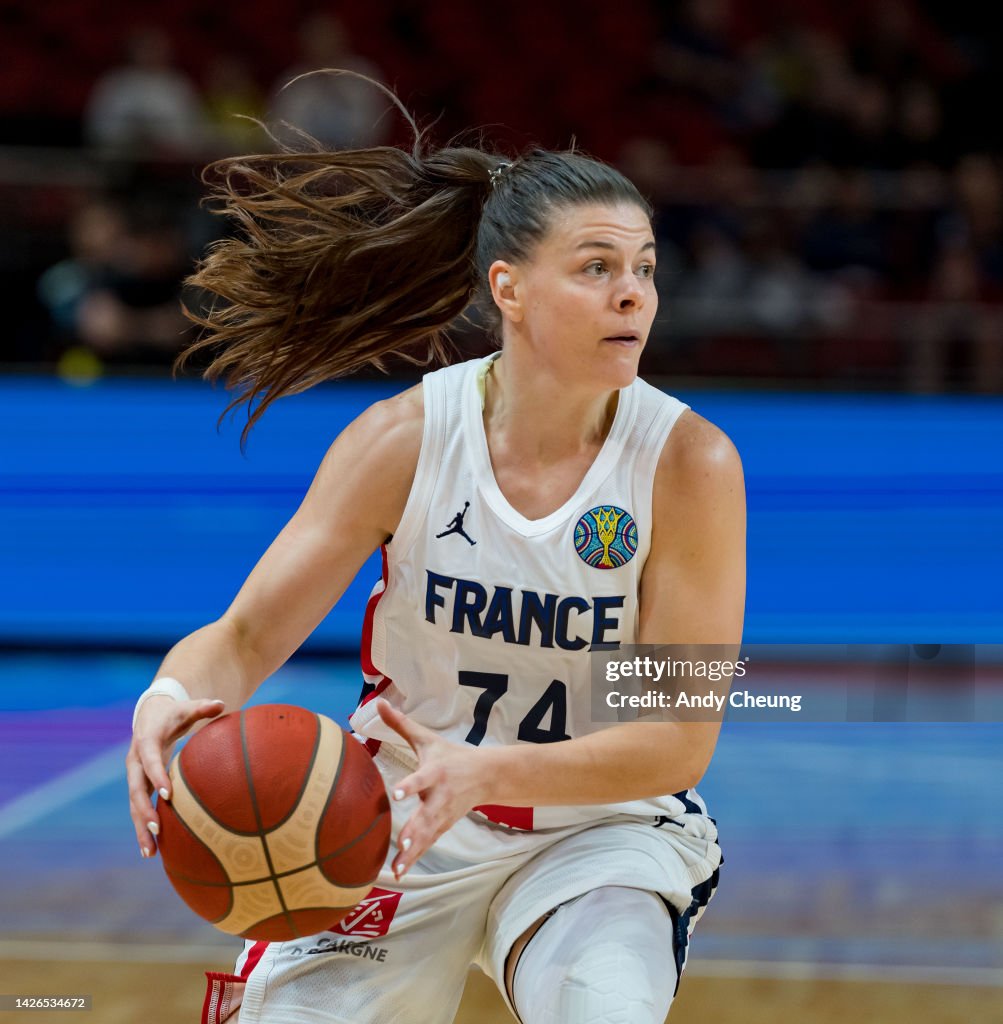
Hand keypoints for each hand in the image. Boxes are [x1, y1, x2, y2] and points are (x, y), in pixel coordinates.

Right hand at [126, 695, 225, 858]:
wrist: (150, 714)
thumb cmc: (174, 713)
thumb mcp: (187, 708)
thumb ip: (203, 708)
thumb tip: (221, 704)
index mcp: (146, 742)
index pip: (150, 761)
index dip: (157, 776)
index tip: (168, 794)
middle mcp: (135, 762)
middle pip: (135, 789)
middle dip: (144, 810)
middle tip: (157, 828)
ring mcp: (135, 776)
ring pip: (134, 805)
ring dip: (140, 827)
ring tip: (150, 852)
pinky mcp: (138, 786)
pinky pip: (138, 809)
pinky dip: (142, 828)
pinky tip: (151, 849)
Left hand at [376, 700, 489, 878]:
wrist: (486, 776)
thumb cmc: (450, 756)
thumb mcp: (427, 738)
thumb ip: (400, 724)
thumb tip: (378, 701)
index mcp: (435, 772)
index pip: (422, 778)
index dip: (410, 785)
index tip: (397, 793)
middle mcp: (440, 796)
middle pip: (427, 814)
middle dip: (415, 829)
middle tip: (401, 840)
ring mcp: (443, 815)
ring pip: (427, 835)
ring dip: (413, 850)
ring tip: (398, 865)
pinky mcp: (443, 827)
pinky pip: (427, 844)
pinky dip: (415, 858)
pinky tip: (400, 871)